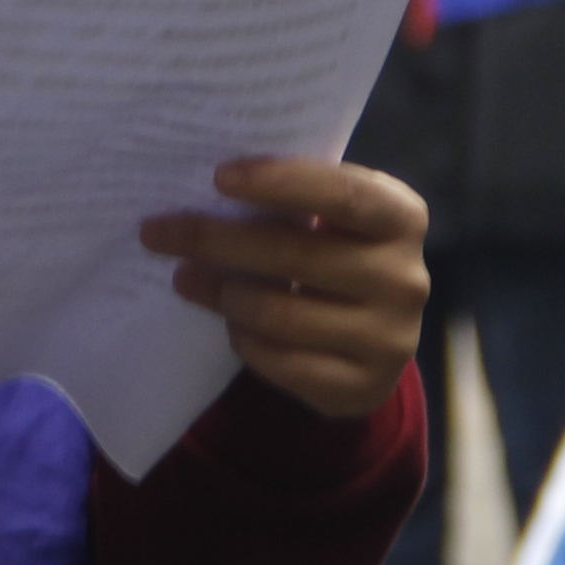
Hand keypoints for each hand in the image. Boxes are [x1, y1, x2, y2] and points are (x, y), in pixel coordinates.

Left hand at [140, 155, 430, 423]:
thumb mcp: (335, 218)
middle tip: (158, 232)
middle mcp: (406, 278)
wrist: (375, 338)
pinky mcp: (362, 387)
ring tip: (185, 277)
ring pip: (280, 312)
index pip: (343, 194)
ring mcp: (389, 339)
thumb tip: (210, 185)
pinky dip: (244, 338)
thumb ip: (296, 197)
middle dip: (216, 240)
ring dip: (221, 292)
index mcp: (401, 218)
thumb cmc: (338, 253)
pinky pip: (280, 361)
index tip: (218, 177)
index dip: (280, 182)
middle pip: (295, 254)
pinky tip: (228, 322)